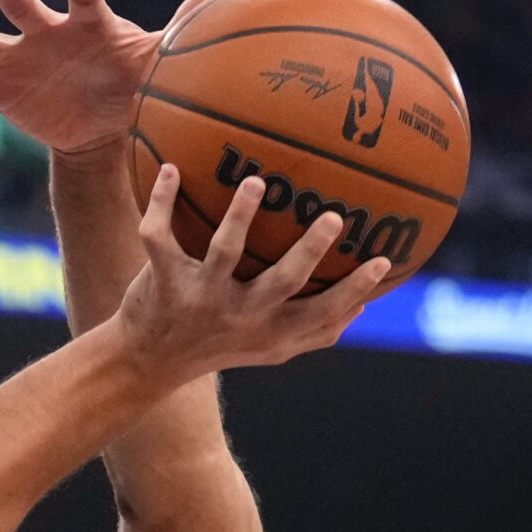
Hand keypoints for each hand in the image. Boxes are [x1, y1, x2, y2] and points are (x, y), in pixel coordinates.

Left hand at [116, 164, 391, 381]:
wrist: (148, 361)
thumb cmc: (219, 345)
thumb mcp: (268, 349)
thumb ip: (313, 333)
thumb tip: (364, 307)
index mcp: (270, 332)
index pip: (321, 315)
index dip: (353, 291)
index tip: (383, 260)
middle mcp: (240, 316)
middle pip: (282, 283)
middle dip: (309, 251)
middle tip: (332, 217)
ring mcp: (201, 299)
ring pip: (223, 253)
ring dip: (240, 216)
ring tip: (257, 182)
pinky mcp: (163, 283)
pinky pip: (159, 238)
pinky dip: (161, 203)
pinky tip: (170, 169)